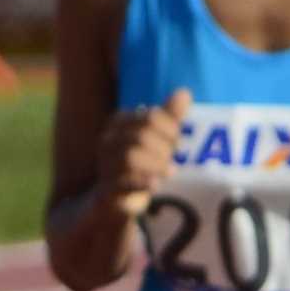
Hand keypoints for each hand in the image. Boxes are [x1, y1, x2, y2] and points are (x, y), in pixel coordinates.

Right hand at [101, 87, 193, 215]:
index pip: (149, 117)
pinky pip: (123, 183)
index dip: (170, 129)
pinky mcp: (108, 190)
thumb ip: (169, 117)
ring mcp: (105, 165)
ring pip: (131, 157)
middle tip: (174, 158)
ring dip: (157, 164)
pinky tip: (157, 185)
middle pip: (141, 136)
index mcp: (118, 123)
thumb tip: (184, 92)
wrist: (114, 198)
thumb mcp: (155, 138)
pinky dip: (143, 182)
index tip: (177, 141)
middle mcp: (107, 142)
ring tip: (171, 171)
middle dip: (164, 147)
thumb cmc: (139, 162)